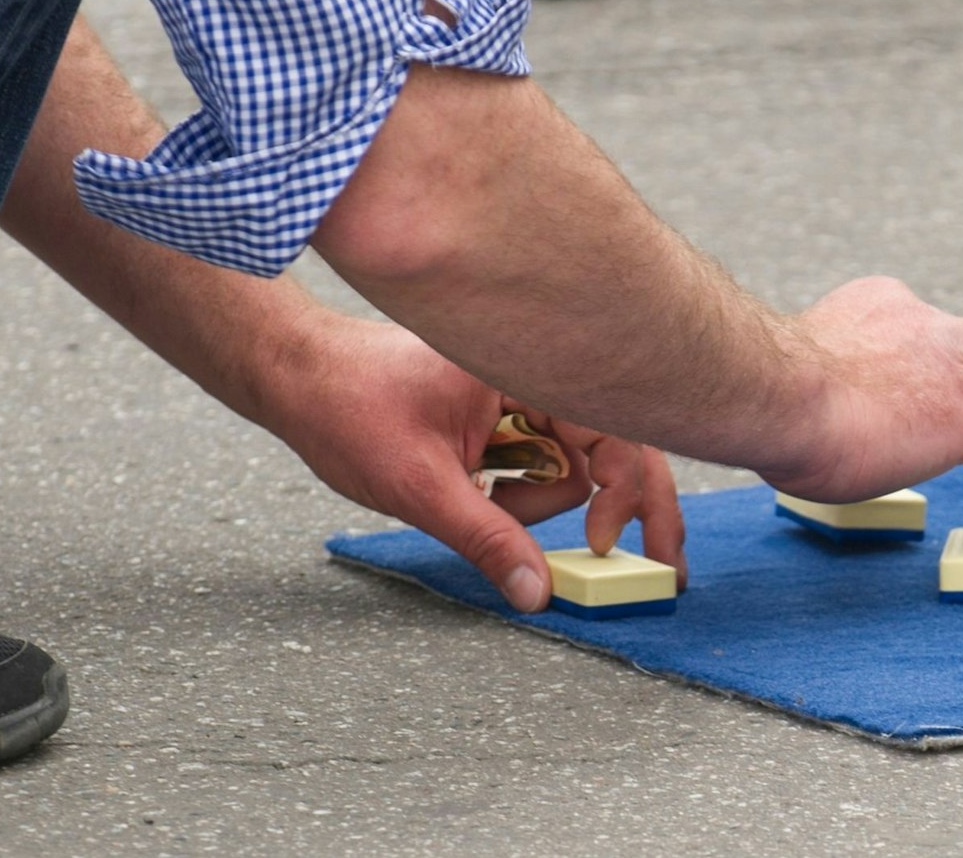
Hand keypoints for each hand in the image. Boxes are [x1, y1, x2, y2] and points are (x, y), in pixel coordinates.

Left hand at [258, 318, 686, 611]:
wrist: (298, 380)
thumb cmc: (348, 409)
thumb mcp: (420, 487)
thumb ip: (487, 539)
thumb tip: (540, 594)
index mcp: (522, 367)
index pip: (612, 429)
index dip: (622, 493)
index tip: (599, 547)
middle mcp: (530, 374)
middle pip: (609, 447)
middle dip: (624, 506)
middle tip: (663, 566)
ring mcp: (517, 395)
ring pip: (566, 465)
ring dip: (533, 501)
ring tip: (474, 499)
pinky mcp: (500, 415)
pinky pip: (536, 461)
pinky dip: (518, 491)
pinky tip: (481, 491)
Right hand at [761, 277, 962, 501]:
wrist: (773, 392)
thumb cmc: (758, 395)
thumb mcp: (783, 375)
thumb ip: (805, 385)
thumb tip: (787, 421)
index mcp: (876, 306)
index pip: (925, 322)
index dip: (940, 349)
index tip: (938, 382)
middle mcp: (924, 324)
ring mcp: (956, 365)